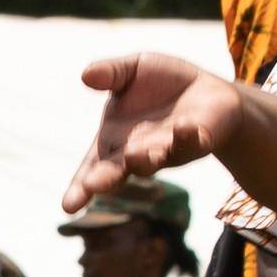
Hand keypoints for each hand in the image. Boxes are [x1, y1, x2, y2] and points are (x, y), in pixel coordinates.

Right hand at [66, 52, 242, 209]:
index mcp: (115, 141)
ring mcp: (169, 151)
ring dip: (145, 158)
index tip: (68, 206)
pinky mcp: (198, 143)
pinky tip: (183, 127)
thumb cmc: (163, 83)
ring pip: (154, 160)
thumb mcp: (133, 70)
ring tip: (135, 154)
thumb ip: (111, 74)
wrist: (208, 89)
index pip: (92, 167)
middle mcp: (138, 153)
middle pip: (118, 171)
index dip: (80, 186)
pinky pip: (190, 143)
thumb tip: (85, 75)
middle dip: (107, 179)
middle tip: (94, 185)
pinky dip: (185, 137)